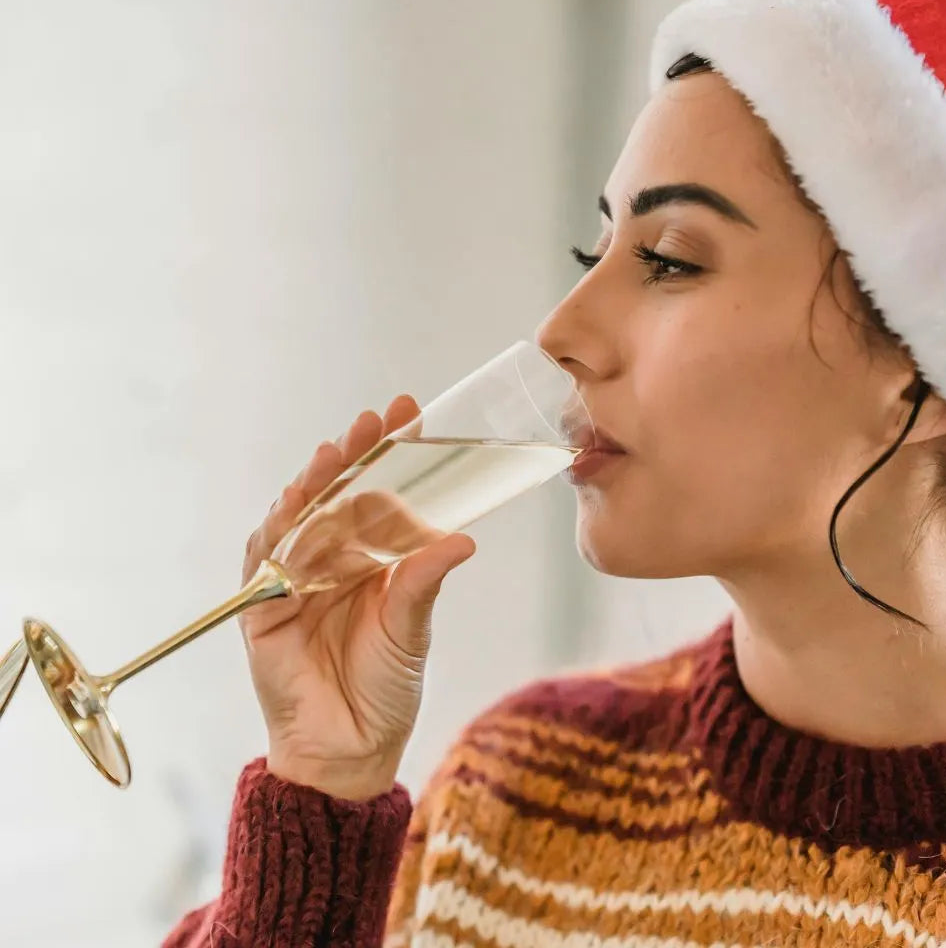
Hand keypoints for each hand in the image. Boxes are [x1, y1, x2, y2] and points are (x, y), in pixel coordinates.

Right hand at [239, 395, 475, 799]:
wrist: (349, 749)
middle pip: (337, 496)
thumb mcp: (411, 628)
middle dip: (353, 457)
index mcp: (371, 558)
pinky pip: (265, 563)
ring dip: (313, 486)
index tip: (409, 415)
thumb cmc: (386, 687)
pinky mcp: (264, 607)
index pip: (378, 494)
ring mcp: (295, 580)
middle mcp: (332, 560)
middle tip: (373, 422)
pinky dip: (275, 534)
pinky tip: (290, 505)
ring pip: (299, 520)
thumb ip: (423, 581)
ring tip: (334, 454)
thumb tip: (463, 540)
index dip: (390, 456)